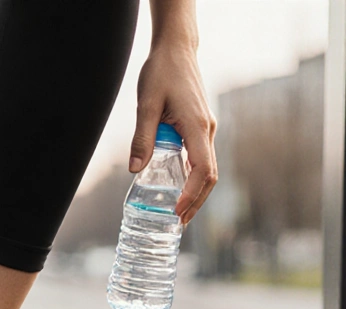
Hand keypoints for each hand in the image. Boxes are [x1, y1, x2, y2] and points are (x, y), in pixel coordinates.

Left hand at [129, 42, 216, 225]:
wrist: (176, 50)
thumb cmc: (161, 72)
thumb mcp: (145, 104)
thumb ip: (141, 137)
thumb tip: (135, 170)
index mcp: (197, 127)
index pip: (203, 170)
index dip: (192, 195)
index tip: (178, 212)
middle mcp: (207, 130)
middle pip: (210, 176)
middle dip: (197, 201)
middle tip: (180, 222)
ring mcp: (206, 128)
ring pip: (207, 168)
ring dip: (196, 192)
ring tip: (179, 212)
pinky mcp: (200, 126)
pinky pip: (201, 157)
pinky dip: (193, 177)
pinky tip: (179, 188)